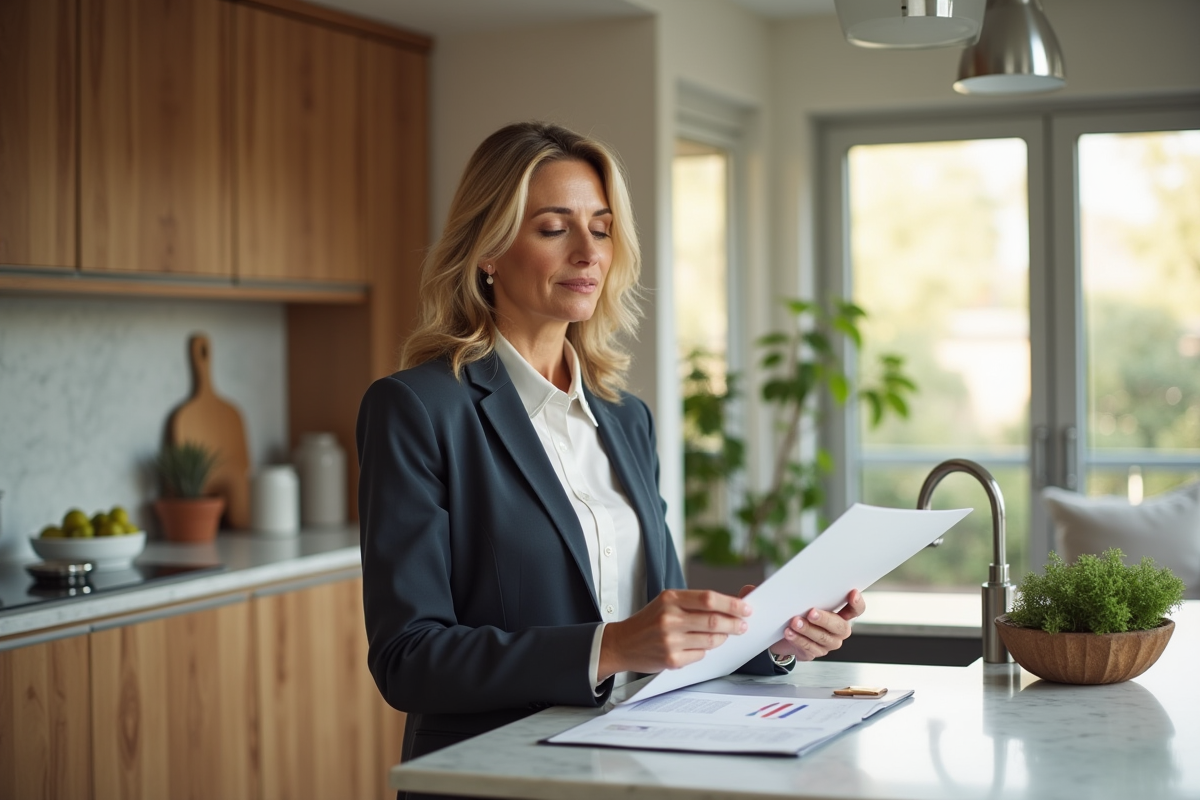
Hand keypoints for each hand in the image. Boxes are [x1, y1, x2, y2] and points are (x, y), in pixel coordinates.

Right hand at [598, 589, 751, 679]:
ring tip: (722, 635)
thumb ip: (694, 603)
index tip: (746, 608)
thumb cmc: (649, 621)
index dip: (731, 604)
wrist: (621, 643)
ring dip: (722, 638)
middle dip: (734, 624)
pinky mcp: (671, 659)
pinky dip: (704, 651)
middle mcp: (669, 618)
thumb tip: (728, 606)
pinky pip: (700, 656)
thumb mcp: (667, 603)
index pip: (709, 599)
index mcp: (670, 599)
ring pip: (711, 640)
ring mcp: (670, 640)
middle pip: (714, 621)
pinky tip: (696, 647)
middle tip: (743, 626)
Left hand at [765, 589, 865, 662]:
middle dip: (824, 619)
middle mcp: (838, 631)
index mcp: (842, 616)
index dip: (857, 603)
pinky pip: (808, 647)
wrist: (786, 637)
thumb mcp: (809, 604)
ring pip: (822, 638)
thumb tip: (805, 585)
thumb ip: (813, 597)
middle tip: (811, 612)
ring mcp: (828, 643)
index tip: (852, 593)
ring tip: (795, 622)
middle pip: (839, 626)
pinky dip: (797, 639)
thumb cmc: (801, 614)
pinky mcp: (815, 652)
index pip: (856, 610)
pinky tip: (789, 633)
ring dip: (807, 629)